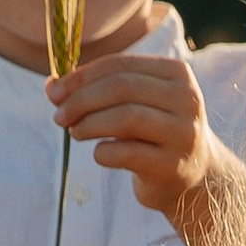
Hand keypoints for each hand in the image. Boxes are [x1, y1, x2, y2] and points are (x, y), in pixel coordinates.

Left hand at [49, 50, 245, 245]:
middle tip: (59, 116)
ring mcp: (183, 134)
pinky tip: (99, 154)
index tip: (55, 91)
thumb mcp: (134, 105)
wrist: (193, 181)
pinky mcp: (173, 166)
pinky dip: (103, 152)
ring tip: (74, 132)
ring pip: (126, 117)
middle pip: (122, 88)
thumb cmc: (154, 135)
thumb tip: (52, 87)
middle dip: (82, 100)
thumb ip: (97, 91)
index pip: (121, 64)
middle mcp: (187, 100)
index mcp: (177, 74)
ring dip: (90, 124)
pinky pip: (126, 154)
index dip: (82, 76)